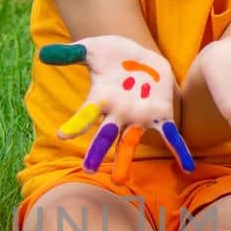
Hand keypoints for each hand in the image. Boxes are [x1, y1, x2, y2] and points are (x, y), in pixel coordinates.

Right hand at [39, 35, 196, 182]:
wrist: (142, 56)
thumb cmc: (113, 55)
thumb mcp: (92, 49)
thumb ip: (71, 53)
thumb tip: (43, 53)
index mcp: (101, 100)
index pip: (85, 115)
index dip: (75, 125)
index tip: (63, 134)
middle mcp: (117, 115)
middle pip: (104, 136)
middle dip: (97, 152)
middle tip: (89, 170)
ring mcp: (138, 118)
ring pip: (130, 143)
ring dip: (125, 161)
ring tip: (120, 181)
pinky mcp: (160, 116)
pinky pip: (170, 136)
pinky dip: (179, 151)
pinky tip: (187, 167)